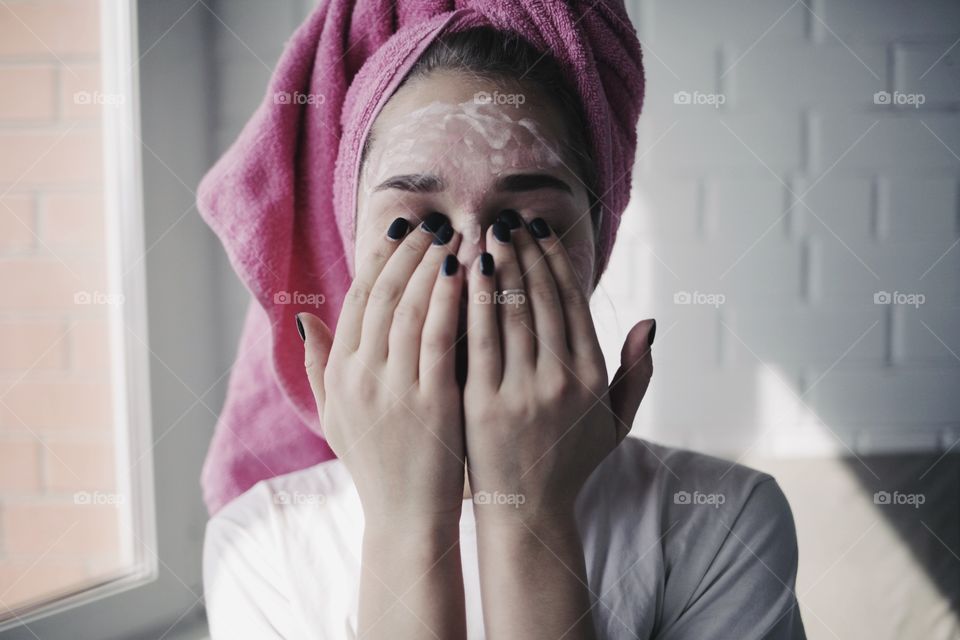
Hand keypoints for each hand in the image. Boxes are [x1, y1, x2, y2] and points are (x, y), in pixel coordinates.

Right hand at [299, 214, 466, 528]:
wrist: (404, 517)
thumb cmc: (376, 464)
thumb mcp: (335, 415)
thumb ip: (318, 366)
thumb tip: (303, 317)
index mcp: (339, 375)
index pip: (356, 301)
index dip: (377, 259)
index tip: (397, 228)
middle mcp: (359, 376)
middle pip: (381, 296)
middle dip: (405, 251)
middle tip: (429, 220)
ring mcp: (392, 389)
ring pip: (407, 309)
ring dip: (429, 264)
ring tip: (451, 233)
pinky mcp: (429, 402)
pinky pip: (436, 337)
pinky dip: (448, 299)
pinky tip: (463, 271)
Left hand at [463, 216, 654, 524]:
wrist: (527, 509)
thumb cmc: (570, 460)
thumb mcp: (616, 422)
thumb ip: (637, 372)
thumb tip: (651, 321)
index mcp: (593, 377)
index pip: (572, 303)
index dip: (555, 262)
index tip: (538, 232)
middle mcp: (563, 380)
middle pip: (540, 299)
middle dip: (523, 253)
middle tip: (507, 220)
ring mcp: (523, 392)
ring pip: (510, 312)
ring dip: (498, 266)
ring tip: (484, 234)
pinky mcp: (485, 403)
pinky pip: (476, 340)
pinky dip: (471, 301)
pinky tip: (462, 273)